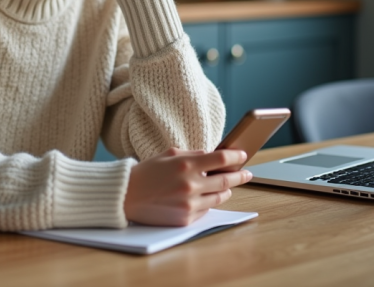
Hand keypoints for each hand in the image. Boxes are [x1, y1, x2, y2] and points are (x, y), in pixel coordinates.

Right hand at [123, 147, 252, 226]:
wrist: (126, 197)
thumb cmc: (147, 173)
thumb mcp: (169, 155)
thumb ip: (193, 155)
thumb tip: (215, 156)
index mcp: (186, 165)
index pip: (222, 159)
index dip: (236, 157)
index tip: (243, 156)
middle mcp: (190, 185)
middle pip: (227, 179)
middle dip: (240, 175)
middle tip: (247, 173)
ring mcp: (189, 204)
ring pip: (220, 197)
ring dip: (226, 189)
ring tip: (227, 185)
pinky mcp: (186, 219)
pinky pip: (206, 210)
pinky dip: (208, 202)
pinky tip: (205, 196)